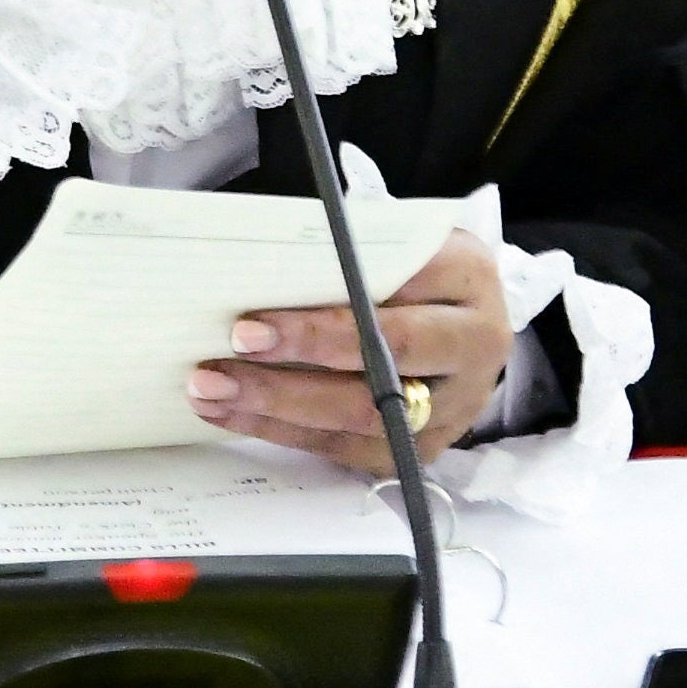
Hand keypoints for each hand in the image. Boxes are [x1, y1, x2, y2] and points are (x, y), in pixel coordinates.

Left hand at [187, 228, 510, 473]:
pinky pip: (349, 448)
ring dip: (277, 407)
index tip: (251, 322)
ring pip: (362, 418)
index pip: (389, 299)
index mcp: (466, 278)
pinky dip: (284, 432)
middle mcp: (473, 346)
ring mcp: (455, 405)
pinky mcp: (426, 446)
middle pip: (382, 366)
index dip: (319, 320)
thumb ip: (347, 252)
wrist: (465, 313)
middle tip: (230, 354)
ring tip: (213, 390)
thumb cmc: (414, 266)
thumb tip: (258, 274)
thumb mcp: (396, 239)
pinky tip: (235, 414)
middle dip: (296, 364)